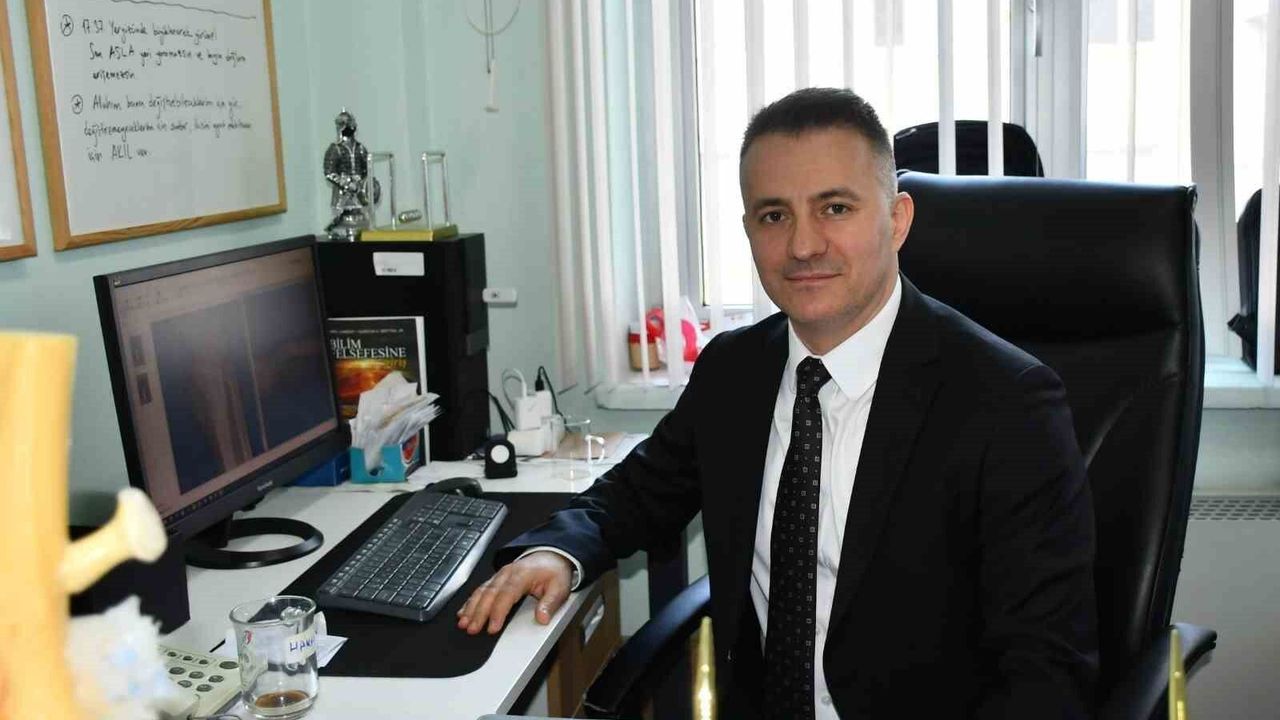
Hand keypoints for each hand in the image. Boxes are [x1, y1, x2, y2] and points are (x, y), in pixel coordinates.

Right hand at [456, 551, 572, 634]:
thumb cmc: (553, 572)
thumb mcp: (560, 587)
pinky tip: (463, 612)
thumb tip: (542, 618)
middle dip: (479, 612)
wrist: (550, 556)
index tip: (492, 627)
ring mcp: (500, 576)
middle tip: (472, 629)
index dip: (498, 611)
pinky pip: (480, 590)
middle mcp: (507, 574)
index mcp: (522, 574)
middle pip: (489, 594)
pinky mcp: (496, 580)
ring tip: (464, 622)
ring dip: (471, 607)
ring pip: (481, 591)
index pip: (507, 594)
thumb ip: (550, 603)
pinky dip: (470, 601)